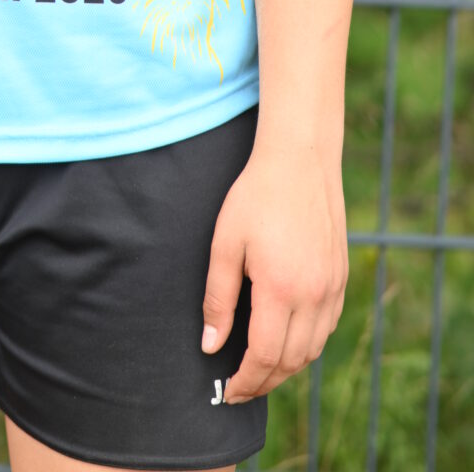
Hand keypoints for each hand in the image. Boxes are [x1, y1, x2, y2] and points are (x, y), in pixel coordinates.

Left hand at [201, 141, 348, 403]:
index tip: (228, 391)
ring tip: (260, 369)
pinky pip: (326, 328)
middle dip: (264, 381)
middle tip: (241, 388)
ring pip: (313, 349)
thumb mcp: (225, 244)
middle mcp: (314, 296)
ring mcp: (332, 288)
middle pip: (291, 361)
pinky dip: (307, 345)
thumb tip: (211, 345)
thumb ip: (217, 298)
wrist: (300, 161)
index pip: (264, 356)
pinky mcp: (342, 278)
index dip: (246, 380)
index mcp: (281, 289)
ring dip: (287, 367)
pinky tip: (287, 339)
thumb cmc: (256, 196)